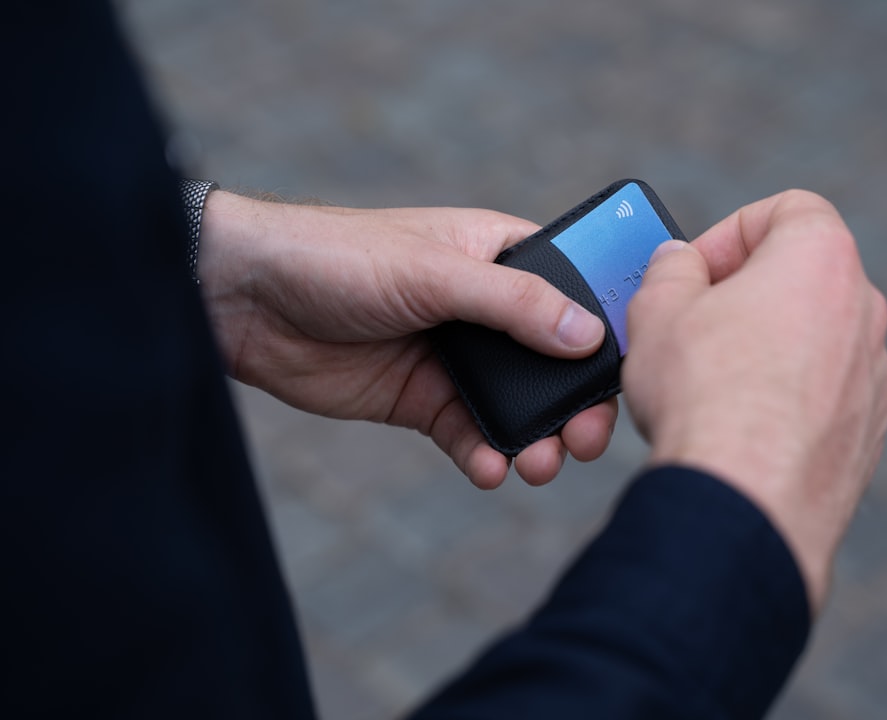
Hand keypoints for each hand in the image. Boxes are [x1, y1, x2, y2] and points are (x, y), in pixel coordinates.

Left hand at [196, 191, 617, 489]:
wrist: (248, 301)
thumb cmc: (339, 256)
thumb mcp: (434, 272)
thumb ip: (514, 304)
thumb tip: (587, 337)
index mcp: (499, 256)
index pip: (573, 293)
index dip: (604, 334)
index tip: (627, 376)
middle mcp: (486, 308)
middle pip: (553, 361)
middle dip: (575, 403)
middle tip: (586, 441)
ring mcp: (455, 357)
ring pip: (516, 406)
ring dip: (536, 438)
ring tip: (540, 465)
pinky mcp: (422, 400)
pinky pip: (468, 434)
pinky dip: (485, 455)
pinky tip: (491, 468)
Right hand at [622, 190, 886, 613]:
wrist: (745, 500)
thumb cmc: (703, 395)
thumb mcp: (657, 308)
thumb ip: (670, 268)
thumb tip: (680, 264)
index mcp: (822, 259)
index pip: (787, 209)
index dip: (730, 231)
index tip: (693, 270)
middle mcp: (864, 311)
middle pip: (801, 276)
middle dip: (743, 292)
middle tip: (692, 324)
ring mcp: (874, 376)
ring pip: (814, 339)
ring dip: (765, 347)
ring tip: (709, 384)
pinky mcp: (870, 433)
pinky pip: (823, 395)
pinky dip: (786, 400)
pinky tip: (738, 429)